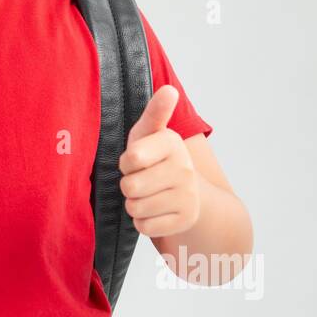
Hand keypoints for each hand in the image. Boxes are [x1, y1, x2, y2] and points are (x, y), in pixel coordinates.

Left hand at [118, 85, 200, 236]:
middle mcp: (184, 169)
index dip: (126, 163)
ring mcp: (188, 196)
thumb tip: (169, 89)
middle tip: (143, 180)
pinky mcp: (186, 220)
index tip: (137, 160)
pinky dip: (144, 222)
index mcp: (172, 143)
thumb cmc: (157, 158)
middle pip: (130, 187)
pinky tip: (156, 211)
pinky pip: (145, 227)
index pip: (130, 159)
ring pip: (136, 208)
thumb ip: (155, 112)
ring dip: (135, 204)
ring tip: (149, 195)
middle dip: (129, 186)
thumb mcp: (150, 134)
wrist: (189, 192)